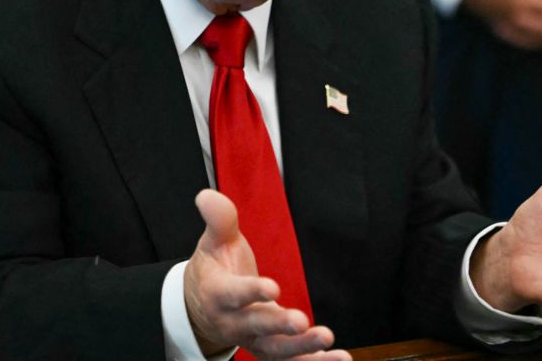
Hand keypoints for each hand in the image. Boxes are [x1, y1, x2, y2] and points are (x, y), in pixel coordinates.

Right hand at [184, 190, 349, 359]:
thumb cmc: (214, 269)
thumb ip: (219, 220)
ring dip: (302, 349)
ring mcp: (252, 340)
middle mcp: (234, 323)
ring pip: (275, 350)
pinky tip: (340, 357)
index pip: (234, 295)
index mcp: (218, 294)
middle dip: (279, 325)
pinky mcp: (269, 350)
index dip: (251, 292)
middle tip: (302, 322)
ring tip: (327, 340)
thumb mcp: (213, 242)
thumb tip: (208, 196)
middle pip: (256, 327)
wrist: (201, 308)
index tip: (273, 287)